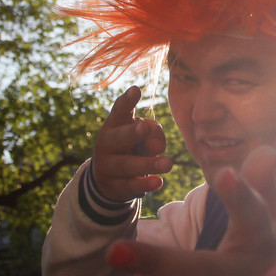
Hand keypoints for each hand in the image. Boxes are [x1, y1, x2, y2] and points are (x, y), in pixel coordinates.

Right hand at [92, 86, 171, 200]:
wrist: (107, 178)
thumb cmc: (130, 146)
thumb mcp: (140, 135)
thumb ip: (152, 133)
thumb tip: (158, 145)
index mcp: (113, 125)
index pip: (119, 111)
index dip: (127, 101)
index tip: (136, 89)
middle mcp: (106, 144)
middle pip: (119, 138)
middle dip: (132, 133)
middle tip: (145, 128)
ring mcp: (108, 166)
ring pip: (127, 165)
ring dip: (148, 164)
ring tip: (169, 163)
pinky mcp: (114, 186)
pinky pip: (129, 186)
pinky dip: (144, 185)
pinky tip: (158, 182)